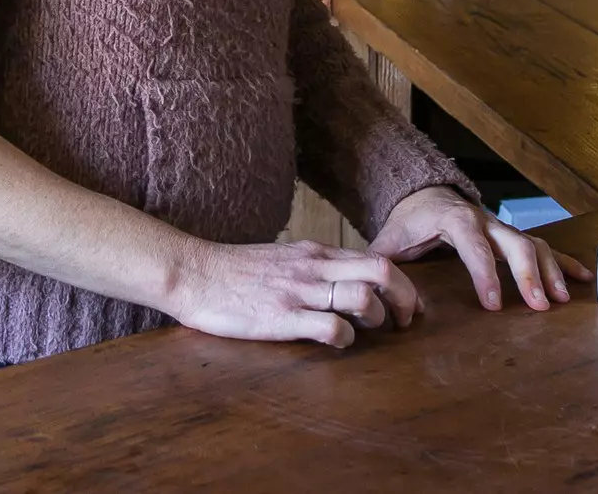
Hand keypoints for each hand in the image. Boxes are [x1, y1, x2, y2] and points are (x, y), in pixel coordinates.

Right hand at [167, 238, 421, 348]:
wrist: (191, 273)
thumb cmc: (231, 271)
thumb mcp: (280, 257)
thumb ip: (311, 266)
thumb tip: (339, 281)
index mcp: (314, 252)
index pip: (376, 258)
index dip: (402, 284)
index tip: (404, 306)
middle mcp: (313, 266)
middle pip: (383, 271)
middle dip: (406, 300)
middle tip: (404, 323)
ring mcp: (299, 291)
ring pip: (364, 297)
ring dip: (377, 318)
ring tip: (367, 331)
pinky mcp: (283, 317)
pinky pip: (333, 329)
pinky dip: (345, 340)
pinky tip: (334, 344)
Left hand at [368, 186, 593, 311]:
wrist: (421, 193)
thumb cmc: (407, 221)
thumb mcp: (390, 238)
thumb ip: (383, 261)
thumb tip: (380, 292)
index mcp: (453, 219)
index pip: (473, 246)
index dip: (484, 274)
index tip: (493, 304)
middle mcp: (484, 220)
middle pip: (514, 242)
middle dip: (528, 274)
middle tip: (539, 306)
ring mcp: (501, 227)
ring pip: (533, 244)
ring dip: (550, 271)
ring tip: (561, 300)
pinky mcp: (510, 236)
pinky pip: (544, 246)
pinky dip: (564, 262)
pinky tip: (583, 279)